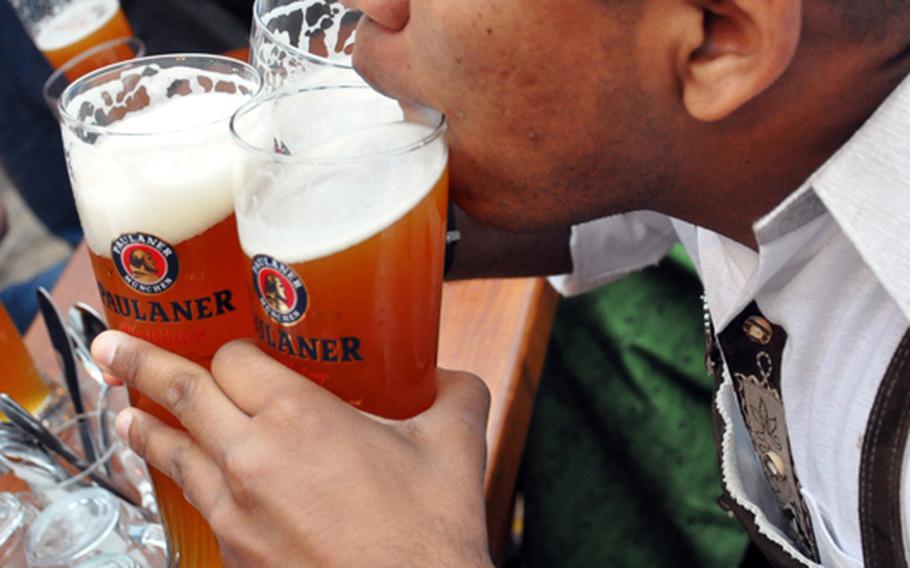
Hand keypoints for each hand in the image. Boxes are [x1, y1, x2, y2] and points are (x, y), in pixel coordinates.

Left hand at [92, 331, 492, 567]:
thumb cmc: (427, 536)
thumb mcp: (454, 444)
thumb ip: (455, 393)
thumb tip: (452, 377)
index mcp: (300, 418)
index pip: (235, 360)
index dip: (232, 348)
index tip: (234, 346)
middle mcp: (253, 460)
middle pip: (180, 395)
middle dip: (140, 364)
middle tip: (110, 347)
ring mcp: (236, 512)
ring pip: (172, 455)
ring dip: (145, 428)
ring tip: (125, 412)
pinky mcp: (236, 554)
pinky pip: (195, 504)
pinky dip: (180, 480)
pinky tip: (183, 477)